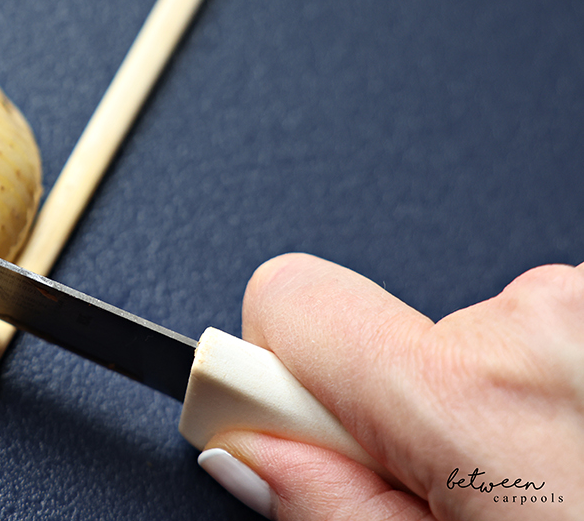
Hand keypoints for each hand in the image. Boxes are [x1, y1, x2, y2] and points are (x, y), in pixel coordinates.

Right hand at [198, 253, 583, 519]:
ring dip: (487, 400)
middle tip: (460, 492)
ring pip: (472, 336)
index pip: (288, 299)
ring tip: (545, 482)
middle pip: (381, 328)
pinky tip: (580, 453)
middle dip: (398, 403)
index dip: (277, 376)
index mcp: (475, 395)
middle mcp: (542, 321)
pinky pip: (544, 334)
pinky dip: (551, 388)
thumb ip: (332, 506)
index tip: (296, 429)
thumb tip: (248, 446)